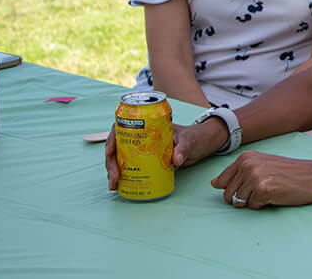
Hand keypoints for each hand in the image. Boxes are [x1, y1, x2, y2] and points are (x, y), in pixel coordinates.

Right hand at [105, 120, 226, 190]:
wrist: (201, 145)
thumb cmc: (194, 137)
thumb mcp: (189, 141)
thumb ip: (183, 149)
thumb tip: (175, 161)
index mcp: (148, 125)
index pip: (122, 127)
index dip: (112, 138)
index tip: (110, 151)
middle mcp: (141, 136)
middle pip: (117, 145)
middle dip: (111, 162)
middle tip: (114, 177)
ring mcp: (142, 148)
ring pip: (120, 157)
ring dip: (114, 171)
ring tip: (114, 185)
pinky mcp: (145, 160)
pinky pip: (129, 166)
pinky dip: (122, 175)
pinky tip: (119, 186)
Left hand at [212, 150, 311, 208]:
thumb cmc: (289, 172)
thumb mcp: (262, 165)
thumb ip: (237, 172)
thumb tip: (213, 183)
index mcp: (246, 156)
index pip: (222, 181)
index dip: (234, 188)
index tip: (251, 185)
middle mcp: (248, 164)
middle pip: (227, 194)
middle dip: (242, 197)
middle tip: (262, 189)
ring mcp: (255, 176)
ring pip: (238, 202)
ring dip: (253, 201)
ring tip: (269, 191)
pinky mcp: (263, 190)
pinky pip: (252, 206)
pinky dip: (262, 205)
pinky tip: (275, 195)